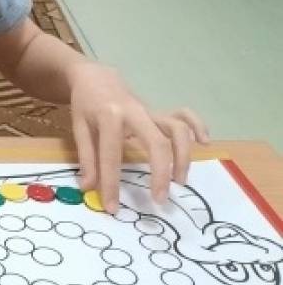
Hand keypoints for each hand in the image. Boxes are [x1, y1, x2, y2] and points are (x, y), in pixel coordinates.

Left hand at [68, 62, 207, 212]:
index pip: (111, 155)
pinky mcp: (158, 112)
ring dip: (183, 156)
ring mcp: (150, 111)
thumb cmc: (85, 103)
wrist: (96, 76)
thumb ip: (86, 157)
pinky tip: (205, 142)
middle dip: (161, 173)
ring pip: (176, 129)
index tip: (113, 208)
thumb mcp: (78, 127)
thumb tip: (88, 188)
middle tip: (160, 199)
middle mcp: (134, 112)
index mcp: (109, 116)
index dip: (111, 184)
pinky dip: (197, 126)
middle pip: (156, 142)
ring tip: (180, 181)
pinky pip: (183, 115)